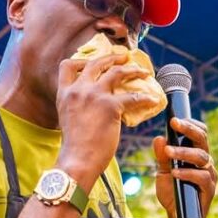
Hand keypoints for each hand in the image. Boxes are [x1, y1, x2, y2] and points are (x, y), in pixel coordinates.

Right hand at [55, 52, 152, 186]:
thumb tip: (94, 102)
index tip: (93, 62)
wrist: (77, 159)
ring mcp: (94, 95)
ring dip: (133, 70)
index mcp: (65, 93)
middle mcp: (78, 89)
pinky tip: (152, 100)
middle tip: (124, 58)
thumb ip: (76, 104)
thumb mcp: (67, 117)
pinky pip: (133, 97)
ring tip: (143, 72)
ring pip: (117, 72)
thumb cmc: (74, 145)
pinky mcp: (110, 106)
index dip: (82, 60)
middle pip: (96, 63)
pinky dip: (145, 97)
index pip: (68, 65)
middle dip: (112, 58)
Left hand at [152, 118, 217, 217]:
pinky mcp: (210, 189)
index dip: (190, 123)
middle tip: (174, 123)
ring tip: (169, 153)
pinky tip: (175, 173)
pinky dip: (188, 173)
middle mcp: (205, 161)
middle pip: (202, 139)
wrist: (178, 217)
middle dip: (189, 129)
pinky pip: (202, 177)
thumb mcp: (162, 172)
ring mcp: (209, 174)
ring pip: (202, 156)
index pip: (199, 133)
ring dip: (184, 153)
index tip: (174, 118)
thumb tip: (159, 137)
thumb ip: (162, 156)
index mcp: (196, 153)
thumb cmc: (172, 192)